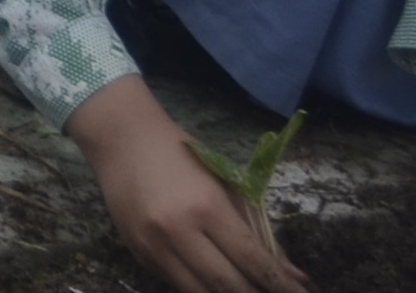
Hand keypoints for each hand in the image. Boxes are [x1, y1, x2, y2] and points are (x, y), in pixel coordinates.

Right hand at [69, 79, 303, 292]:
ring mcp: (153, 245)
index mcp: (207, 207)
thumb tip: (294, 273)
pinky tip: (213, 282)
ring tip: (245, 289)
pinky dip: (199, 286)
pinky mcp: (137, 252)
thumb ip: (258, 231)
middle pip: (228, 284)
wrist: (121, 137)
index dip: (280, 285)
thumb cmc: (180, 153)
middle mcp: (178, 231)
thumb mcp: (225, 185)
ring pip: (199, 292)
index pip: (252, 260)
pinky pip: (175, 282)